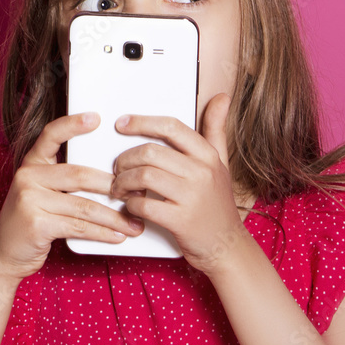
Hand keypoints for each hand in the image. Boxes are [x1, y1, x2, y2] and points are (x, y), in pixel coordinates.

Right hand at [0, 112, 144, 279]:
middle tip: (137, 194)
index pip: (51, 135)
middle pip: (80, 175)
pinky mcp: (36, 223)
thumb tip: (112, 180)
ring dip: (114, 217)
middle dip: (114, 187)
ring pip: (84, 206)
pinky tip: (117, 236)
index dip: (73, 125)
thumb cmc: (33, 223)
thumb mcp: (42, 194)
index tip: (97, 118)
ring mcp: (29, 199)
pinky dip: (102, 233)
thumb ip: (64, 182)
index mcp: (32, 164)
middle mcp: (27, 177)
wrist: (5, 255)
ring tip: (134, 224)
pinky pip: (79, 226)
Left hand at [109, 92, 250, 273]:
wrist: (226, 246)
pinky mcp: (180, 220)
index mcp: (207, 155)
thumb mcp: (221, 164)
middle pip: (150, 152)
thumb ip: (216, 130)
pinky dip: (130, 205)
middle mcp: (201, 173)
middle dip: (125, 159)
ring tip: (119, 188)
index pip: (171, 127)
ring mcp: (191, 197)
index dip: (142, 122)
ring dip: (123, 182)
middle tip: (118, 168)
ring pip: (143, 176)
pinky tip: (131, 206)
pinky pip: (143, 204)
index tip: (122, 124)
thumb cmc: (217, 204)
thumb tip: (221, 97)